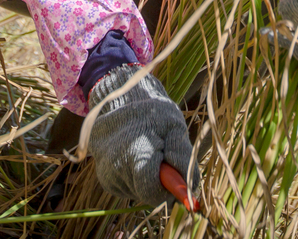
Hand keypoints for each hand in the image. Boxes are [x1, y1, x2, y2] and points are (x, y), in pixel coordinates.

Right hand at [86, 64, 200, 207]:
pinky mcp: (107, 182)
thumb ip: (181, 154)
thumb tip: (190, 185)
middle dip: (162, 183)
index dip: (171, 189)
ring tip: (148, 153)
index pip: (153, 190)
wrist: (118, 103)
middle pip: (149, 194)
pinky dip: (138, 180)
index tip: (182, 184)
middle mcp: (116, 168)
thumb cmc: (151, 112)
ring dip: (150, 180)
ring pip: (141, 193)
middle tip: (165, 160)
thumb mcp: (173, 124)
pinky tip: (137, 160)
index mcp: (134, 152)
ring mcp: (108, 177)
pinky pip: (131, 190)